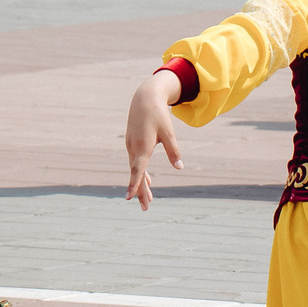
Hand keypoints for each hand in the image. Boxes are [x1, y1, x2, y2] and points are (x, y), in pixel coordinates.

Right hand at [124, 69, 186, 209]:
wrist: (144, 98)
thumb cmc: (158, 114)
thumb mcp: (168, 132)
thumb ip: (173, 150)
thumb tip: (179, 167)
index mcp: (142, 146)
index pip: (137, 170)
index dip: (133, 185)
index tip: (128, 198)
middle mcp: (134, 148)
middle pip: (136, 174)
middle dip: (141, 192)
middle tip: (146, 208)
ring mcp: (131, 146)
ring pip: (135, 169)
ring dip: (141, 185)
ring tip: (147, 201)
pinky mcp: (133, 143)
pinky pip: (136, 163)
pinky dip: (141, 174)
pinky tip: (148, 182)